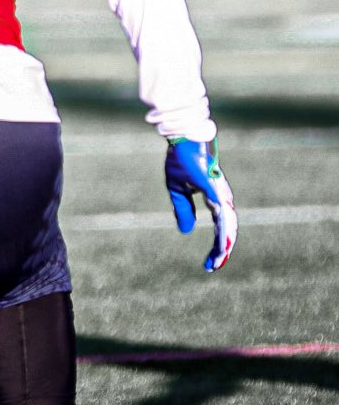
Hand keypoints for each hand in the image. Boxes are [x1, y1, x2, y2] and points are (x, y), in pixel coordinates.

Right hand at [164, 137, 237, 271]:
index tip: (209, 262)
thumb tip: (186, 231)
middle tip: (212, 266)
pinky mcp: (216, 190)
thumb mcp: (176, 188)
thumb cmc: (181, 157)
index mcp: (213, 196)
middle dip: (220, 250)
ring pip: (227, 225)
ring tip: (217, 261)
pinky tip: (223, 244)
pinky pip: (222, 215)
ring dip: (223, 245)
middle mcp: (221, 197)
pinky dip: (223, 231)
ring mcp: (220, 193)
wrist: (181, 137)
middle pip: (226, 230)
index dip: (216, 244)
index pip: (219, 225)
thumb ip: (182, 209)